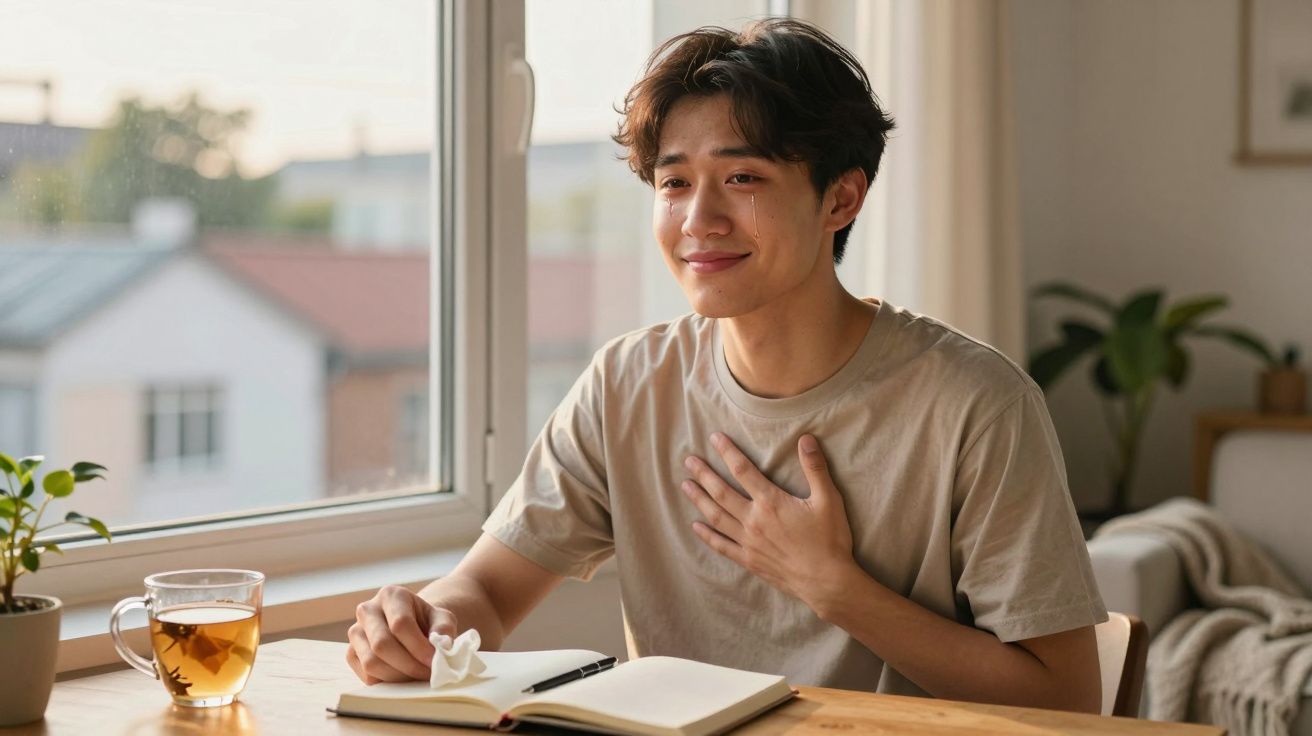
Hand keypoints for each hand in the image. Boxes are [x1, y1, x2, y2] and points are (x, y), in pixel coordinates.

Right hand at [346, 584, 457, 683]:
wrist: (411, 627)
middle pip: (382, 644)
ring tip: (417, 677)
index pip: (400, 624)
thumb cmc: (427, 622)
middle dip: (409, 665)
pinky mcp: (351, 653)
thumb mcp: (442, 619)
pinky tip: (403, 678)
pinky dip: (387, 682)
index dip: (418, 647)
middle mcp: (367, 610)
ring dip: (398, 677)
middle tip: (428, 675)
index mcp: (391, 595)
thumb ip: (444, 628)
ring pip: (371, 662)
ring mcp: (355, 632)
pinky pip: (366, 675)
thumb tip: (441, 645)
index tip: (434, 661)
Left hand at [681, 433, 856, 607]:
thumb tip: (806, 439)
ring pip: (716, 516)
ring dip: (699, 500)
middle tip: (689, 461)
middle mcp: (754, 520)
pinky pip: (721, 546)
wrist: (826, 582)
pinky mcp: (749, 560)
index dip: (727, 452)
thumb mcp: (828, 500)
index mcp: (771, 502)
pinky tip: (695, 527)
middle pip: (721, 492)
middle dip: (704, 474)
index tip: (714, 438)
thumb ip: (815, 468)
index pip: (742, 470)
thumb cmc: (830, 540)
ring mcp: (748, 542)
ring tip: (685, 486)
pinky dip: (707, 535)